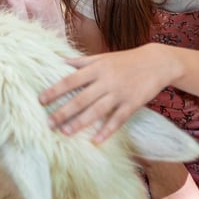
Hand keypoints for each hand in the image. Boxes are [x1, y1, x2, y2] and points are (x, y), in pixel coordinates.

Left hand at [39, 45, 180, 141]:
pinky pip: (118, 119)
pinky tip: (96, 141)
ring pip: (97, 111)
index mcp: (96, 68)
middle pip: (81, 99)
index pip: (70, 80)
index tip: (41, 100)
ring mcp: (120, 93)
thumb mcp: (101, 57)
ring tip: (65, 132)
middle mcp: (106, 81)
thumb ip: (80, 61)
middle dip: (63, 112)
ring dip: (80, 123)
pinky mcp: (133, 104)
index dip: (55, 91)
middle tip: (48, 124)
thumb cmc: (124, 60)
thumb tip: (57, 60)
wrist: (157, 62)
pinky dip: (107, 130)